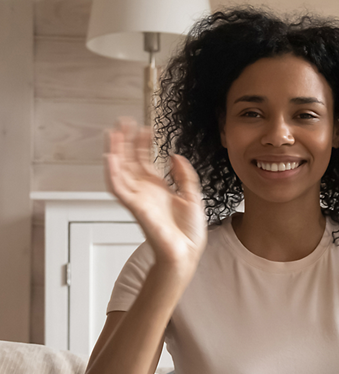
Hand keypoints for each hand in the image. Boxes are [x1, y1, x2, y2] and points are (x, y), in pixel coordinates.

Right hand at [104, 118, 206, 267]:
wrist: (187, 251)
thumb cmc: (188, 231)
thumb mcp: (193, 196)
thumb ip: (184, 175)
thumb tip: (175, 156)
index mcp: (158, 187)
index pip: (145, 160)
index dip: (143, 143)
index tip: (145, 127)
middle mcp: (145, 191)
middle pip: (130, 161)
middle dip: (126, 141)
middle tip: (123, 121)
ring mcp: (139, 198)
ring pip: (120, 170)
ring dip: (115, 151)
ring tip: (114, 133)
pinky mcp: (135, 207)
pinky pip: (118, 188)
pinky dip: (112, 173)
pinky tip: (110, 157)